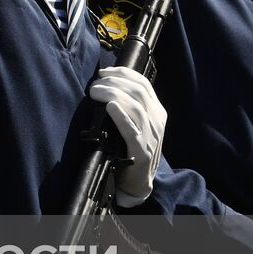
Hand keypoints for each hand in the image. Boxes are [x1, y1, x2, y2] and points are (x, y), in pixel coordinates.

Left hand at [87, 66, 165, 205]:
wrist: (139, 181)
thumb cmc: (131, 148)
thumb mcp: (136, 123)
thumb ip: (128, 105)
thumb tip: (106, 84)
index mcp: (157, 111)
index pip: (143, 84)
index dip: (123, 73)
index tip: (104, 72)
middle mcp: (157, 121)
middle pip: (138, 92)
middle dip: (115, 83)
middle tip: (95, 84)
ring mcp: (151, 136)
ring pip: (136, 108)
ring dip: (113, 95)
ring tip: (96, 92)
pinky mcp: (141, 151)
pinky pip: (132, 130)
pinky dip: (121, 116)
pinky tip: (110, 107)